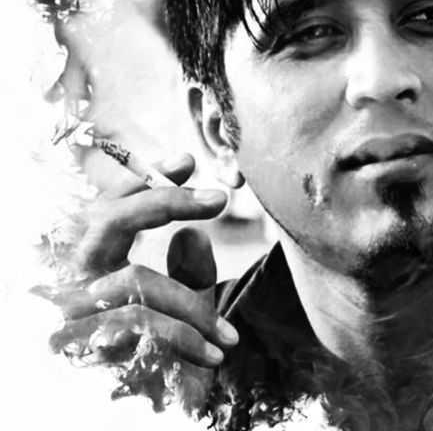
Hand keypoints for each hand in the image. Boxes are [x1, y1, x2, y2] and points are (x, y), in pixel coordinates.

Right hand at [38, 153, 236, 414]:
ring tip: (230, 331)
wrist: (113, 426)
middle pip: (109, 221)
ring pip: (137, 279)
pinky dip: (185, 336)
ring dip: (193, 299)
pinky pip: (142, 327)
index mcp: (88, 263)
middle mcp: (69, 281)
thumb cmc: (149, 358)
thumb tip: (194, 233)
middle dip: (165, 201)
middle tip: (220, 198)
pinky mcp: (82, 349)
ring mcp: (70, 315)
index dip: (147, 179)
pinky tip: (215, 353)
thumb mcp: (175, 307)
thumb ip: (184, 268)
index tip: (187, 160)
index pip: (110, 204)